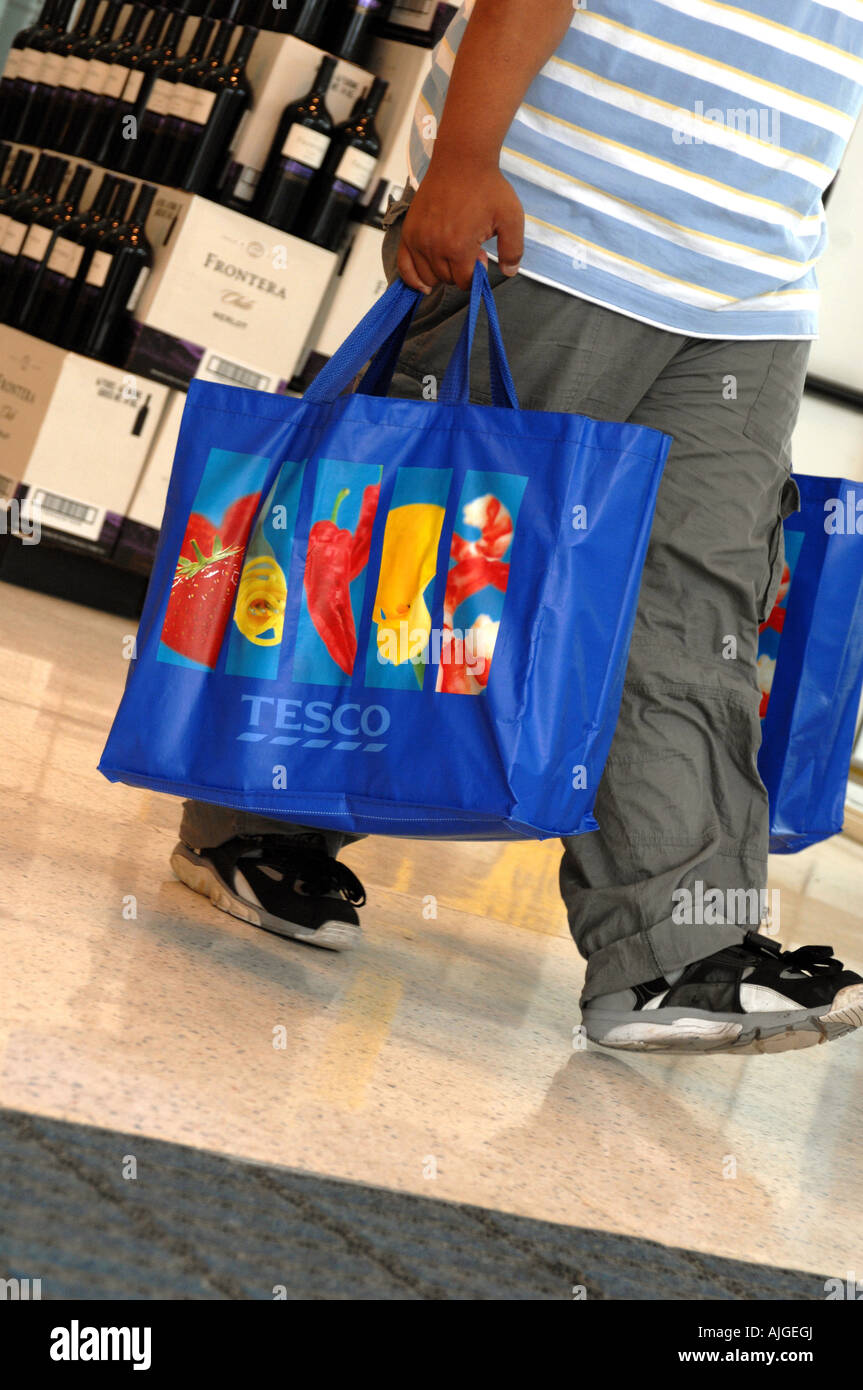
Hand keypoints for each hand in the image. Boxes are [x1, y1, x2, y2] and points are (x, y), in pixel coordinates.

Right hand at [397, 160, 523, 292]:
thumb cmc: (487, 186)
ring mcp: (418, 239)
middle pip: (446, 280)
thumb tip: (510, 272)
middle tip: (469, 249)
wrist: (461, 158)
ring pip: (427, 276)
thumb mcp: (511, 217)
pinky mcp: (408, 232)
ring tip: (452, 253)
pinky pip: (404, 266)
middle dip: (460, 271)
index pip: (464, 282)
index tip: (482, 256)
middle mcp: (434, 247)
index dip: (476, 273)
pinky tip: (423, 284)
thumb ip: (513, 249)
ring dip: (441, 272)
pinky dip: (412, 278)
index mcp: (458, 247)